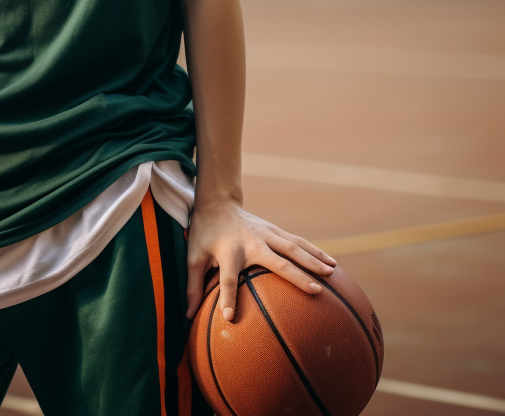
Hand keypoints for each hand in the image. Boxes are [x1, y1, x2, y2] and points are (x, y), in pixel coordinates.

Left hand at [186, 198, 335, 321]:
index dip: (227, 298)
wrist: (217, 202)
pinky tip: (332, 263)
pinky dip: (315, 251)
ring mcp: (265, 234)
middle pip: (275, 261)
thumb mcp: (193, 257)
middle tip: (314, 291)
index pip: (226, 279)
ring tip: (332, 274)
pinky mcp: (274, 230)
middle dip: (294, 276)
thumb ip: (193, 285)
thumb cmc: (205, 234)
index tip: (230, 317)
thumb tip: (187, 315)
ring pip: (293, 247)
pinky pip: (298, 241)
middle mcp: (250, 242)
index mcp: (227, 252)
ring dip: (313, 260)